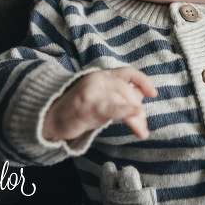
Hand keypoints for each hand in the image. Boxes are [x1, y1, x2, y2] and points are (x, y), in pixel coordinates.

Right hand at [42, 67, 157, 141]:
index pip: (128, 73)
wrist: (50, 118)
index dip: (143, 81)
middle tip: (144, 127)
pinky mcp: (88, 106)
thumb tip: (141, 97)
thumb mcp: (102, 98)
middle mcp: (98, 79)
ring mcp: (93, 91)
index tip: (153, 93)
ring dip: (135, 119)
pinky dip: (126, 111)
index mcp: (103, 75)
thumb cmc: (78, 109)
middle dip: (139, 110)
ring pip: (123, 102)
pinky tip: (136, 115)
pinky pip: (112, 108)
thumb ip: (119, 95)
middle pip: (128, 92)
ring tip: (141, 132)